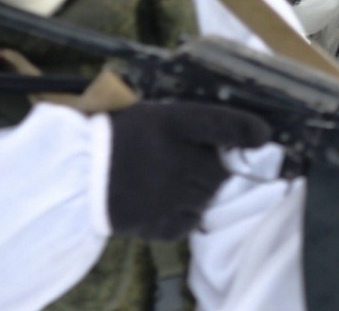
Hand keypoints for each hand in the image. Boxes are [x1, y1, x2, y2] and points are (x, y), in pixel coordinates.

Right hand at [106, 101, 272, 240]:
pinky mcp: (163, 223)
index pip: (220, 122)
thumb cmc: (110, 139)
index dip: (245, 128)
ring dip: (198, 190)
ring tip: (170, 183)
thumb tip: (219, 133)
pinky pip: (190, 220)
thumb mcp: (146, 115)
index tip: (263, 135)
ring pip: (206, 195)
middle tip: (188, 164)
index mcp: (170, 124)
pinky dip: (184, 213)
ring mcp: (172, 194)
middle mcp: (177, 159)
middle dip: (211, 167)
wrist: (75, 178)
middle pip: (218, 168)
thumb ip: (182, 123)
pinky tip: (163, 202)